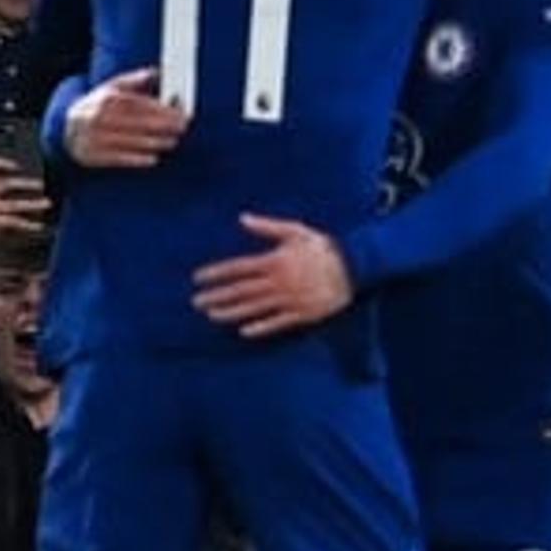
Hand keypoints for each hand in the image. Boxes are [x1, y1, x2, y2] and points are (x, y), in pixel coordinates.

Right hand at [63, 66, 187, 168]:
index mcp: (106, 99)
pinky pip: (118, 159)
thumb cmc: (96, 107)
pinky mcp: (92, 156)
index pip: (138, 104)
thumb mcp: (110, 88)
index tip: (179, 112)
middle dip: (162, 126)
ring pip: (130, 141)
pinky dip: (137, 159)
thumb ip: (133, 80)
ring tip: (172, 142)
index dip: (161, 109)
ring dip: (154, 143)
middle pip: (136, 122)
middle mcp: (99, 118)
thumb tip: (156, 72)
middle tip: (181, 127)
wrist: (67, 129)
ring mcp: (94, 138)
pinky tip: (153, 158)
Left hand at [189, 212, 353, 338]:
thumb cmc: (323, 246)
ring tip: (211, 315)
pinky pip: (278, 323)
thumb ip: (267, 227)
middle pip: (241, 291)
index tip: (197, 278)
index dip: (216, 273)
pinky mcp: (302, 314)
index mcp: (275, 261)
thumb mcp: (296, 231)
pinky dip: (261, 328)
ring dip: (231, 313)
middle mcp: (279, 282)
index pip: (238, 268)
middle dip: (216, 296)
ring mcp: (290, 300)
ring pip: (254, 308)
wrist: (355, 266)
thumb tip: (242, 218)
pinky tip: (244, 332)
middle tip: (195, 302)